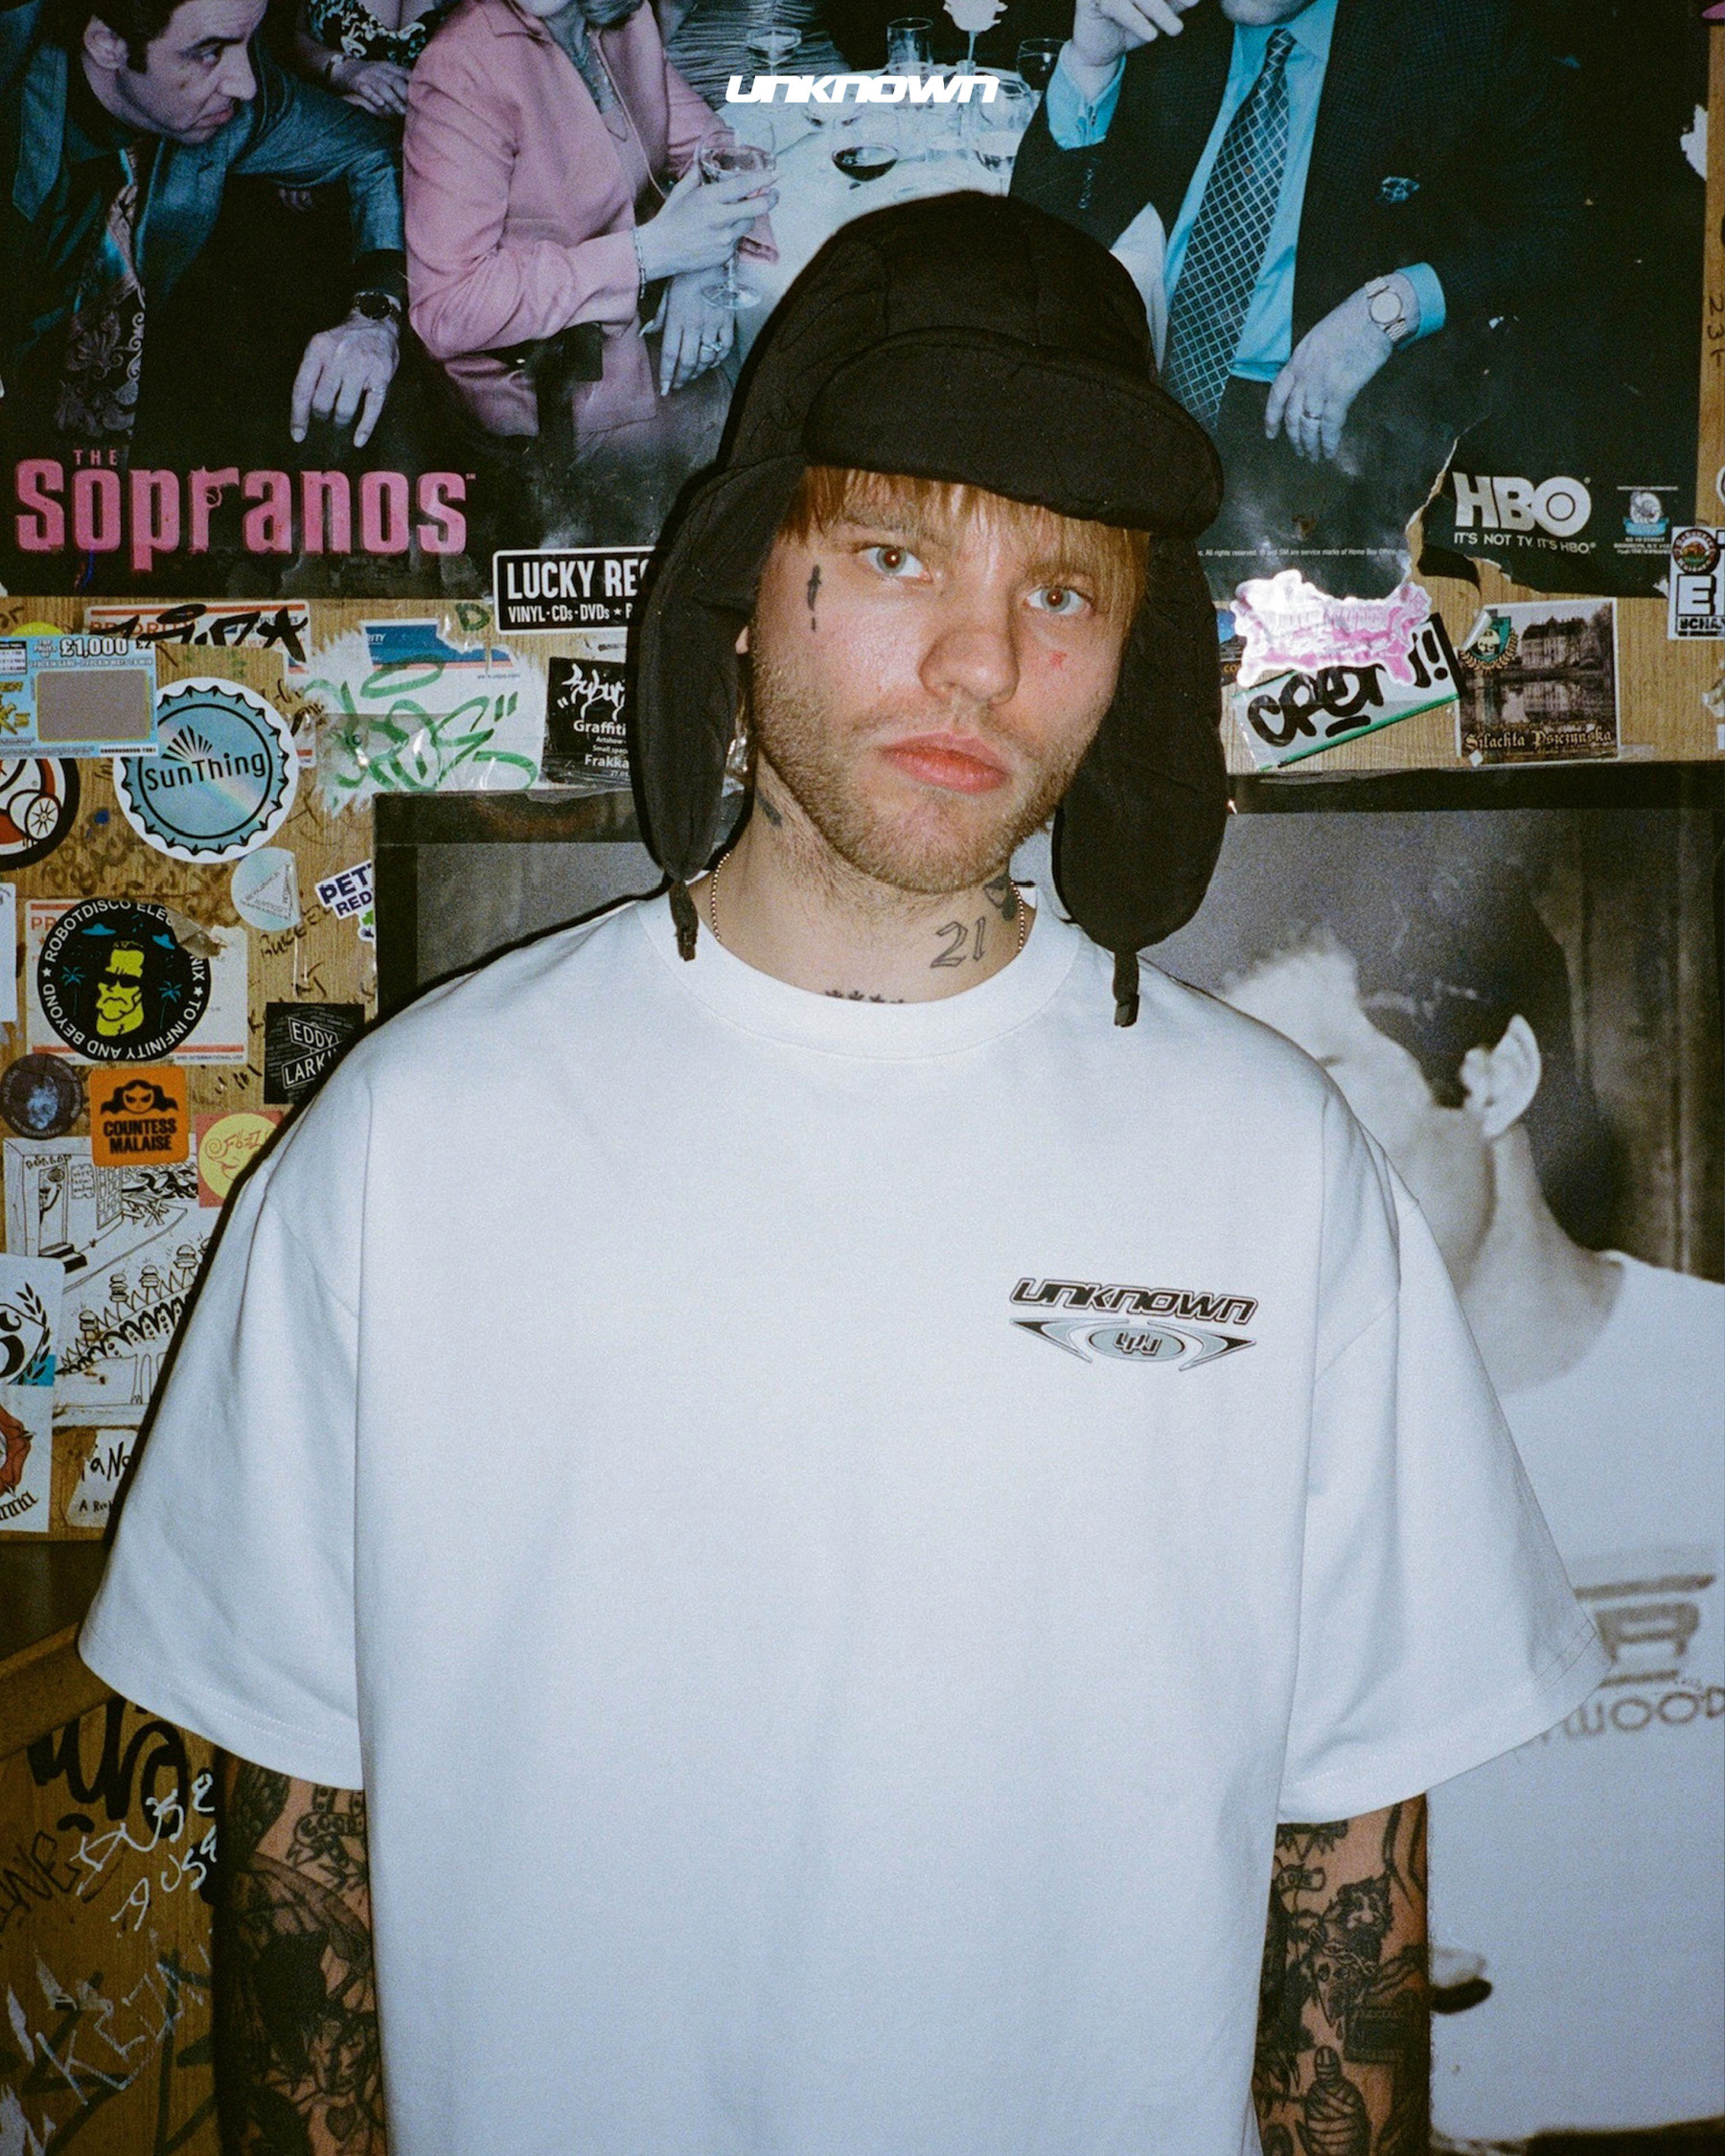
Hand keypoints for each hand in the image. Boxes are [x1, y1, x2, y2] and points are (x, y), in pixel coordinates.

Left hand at [290, 313, 399, 446]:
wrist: (375, 321)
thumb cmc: (345, 340)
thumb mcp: (322, 345)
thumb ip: (313, 370)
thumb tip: (304, 406)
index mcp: (318, 349)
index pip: (302, 389)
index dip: (299, 415)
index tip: (298, 435)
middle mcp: (338, 357)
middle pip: (322, 402)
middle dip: (322, 416)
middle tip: (325, 418)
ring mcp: (360, 367)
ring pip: (344, 409)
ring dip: (340, 421)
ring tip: (340, 420)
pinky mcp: (380, 377)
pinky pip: (371, 409)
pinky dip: (364, 428)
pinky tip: (358, 440)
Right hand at [326, 54, 410, 114]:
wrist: (343, 67)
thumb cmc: (370, 76)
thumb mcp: (386, 74)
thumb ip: (400, 83)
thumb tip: (418, 97)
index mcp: (390, 67)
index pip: (406, 74)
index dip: (416, 86)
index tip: (426, 98)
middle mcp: (380, 69)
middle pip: (396, 81)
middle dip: (407, 95)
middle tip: (417, 109)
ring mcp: (368, 75)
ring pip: (383, 87)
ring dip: (394, 100)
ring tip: (402, 112)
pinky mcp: (357, 82)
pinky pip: (366, 89)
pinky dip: (373, 96)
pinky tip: (380, 104)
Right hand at [634, 162, 778, 281]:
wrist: (661, 250)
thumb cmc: (670, 219)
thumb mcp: (682, 192)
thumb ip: (697, 176)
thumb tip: (706, 165)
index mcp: (709, 198)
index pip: (744, 186)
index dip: (763, 180)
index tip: (776, 175)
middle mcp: (720, 219)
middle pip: (757, 208)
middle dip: (770, 199)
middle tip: (774, 194)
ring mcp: (724, 239)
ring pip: (748, 224)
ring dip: (747, 217)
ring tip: (735, 214)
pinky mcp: (725, 255)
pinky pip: (737, 241)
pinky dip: (733, 234)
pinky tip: (720, 233)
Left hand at [657, 272, 734, 393]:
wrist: (712, 261)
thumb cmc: (686, 276)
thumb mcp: (667, 293)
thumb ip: (659, 316)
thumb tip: (648, 333)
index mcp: (677, 319)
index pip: (671, 354)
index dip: (667, 374)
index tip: (665, 388)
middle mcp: (694, 325)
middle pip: (688, 361)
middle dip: (682, 378)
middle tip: (677, 385)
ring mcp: (712, 325)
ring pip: (706, 358)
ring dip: (698, 371)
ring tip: (691, 376)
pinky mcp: (727, 322)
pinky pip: (724, 347)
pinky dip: (718, 359)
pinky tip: (711, 362)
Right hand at [1066, 0, 1198, 84]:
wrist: (1101, 51)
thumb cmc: (1130, 26)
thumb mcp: (1160, 12)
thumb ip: (1175, 1)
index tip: (1194, 0)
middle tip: (1192, 4)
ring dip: (1159, 10)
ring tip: (1175, 29)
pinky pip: (1117, 6)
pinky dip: (1136, 21)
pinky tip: (1151, 35)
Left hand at [1264, 277, 1414, 464]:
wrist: (1375, 313)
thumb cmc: (1354, 320)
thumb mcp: (1320, 337)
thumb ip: (1312, 361)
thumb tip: (1314, 380)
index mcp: (1297, 360)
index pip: (1276, 394)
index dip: (1272, 418)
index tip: (1270, 434)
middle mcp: (1304, 375)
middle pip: (1292, 415)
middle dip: (1294, 438)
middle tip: (1300, 451)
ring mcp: (1320, 384)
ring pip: (1308, 424)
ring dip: (1310, 445)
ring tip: (1314, 457)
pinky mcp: (1341, 391)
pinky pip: (1330, 424)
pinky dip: (1328, 442)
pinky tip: (1329, 453)